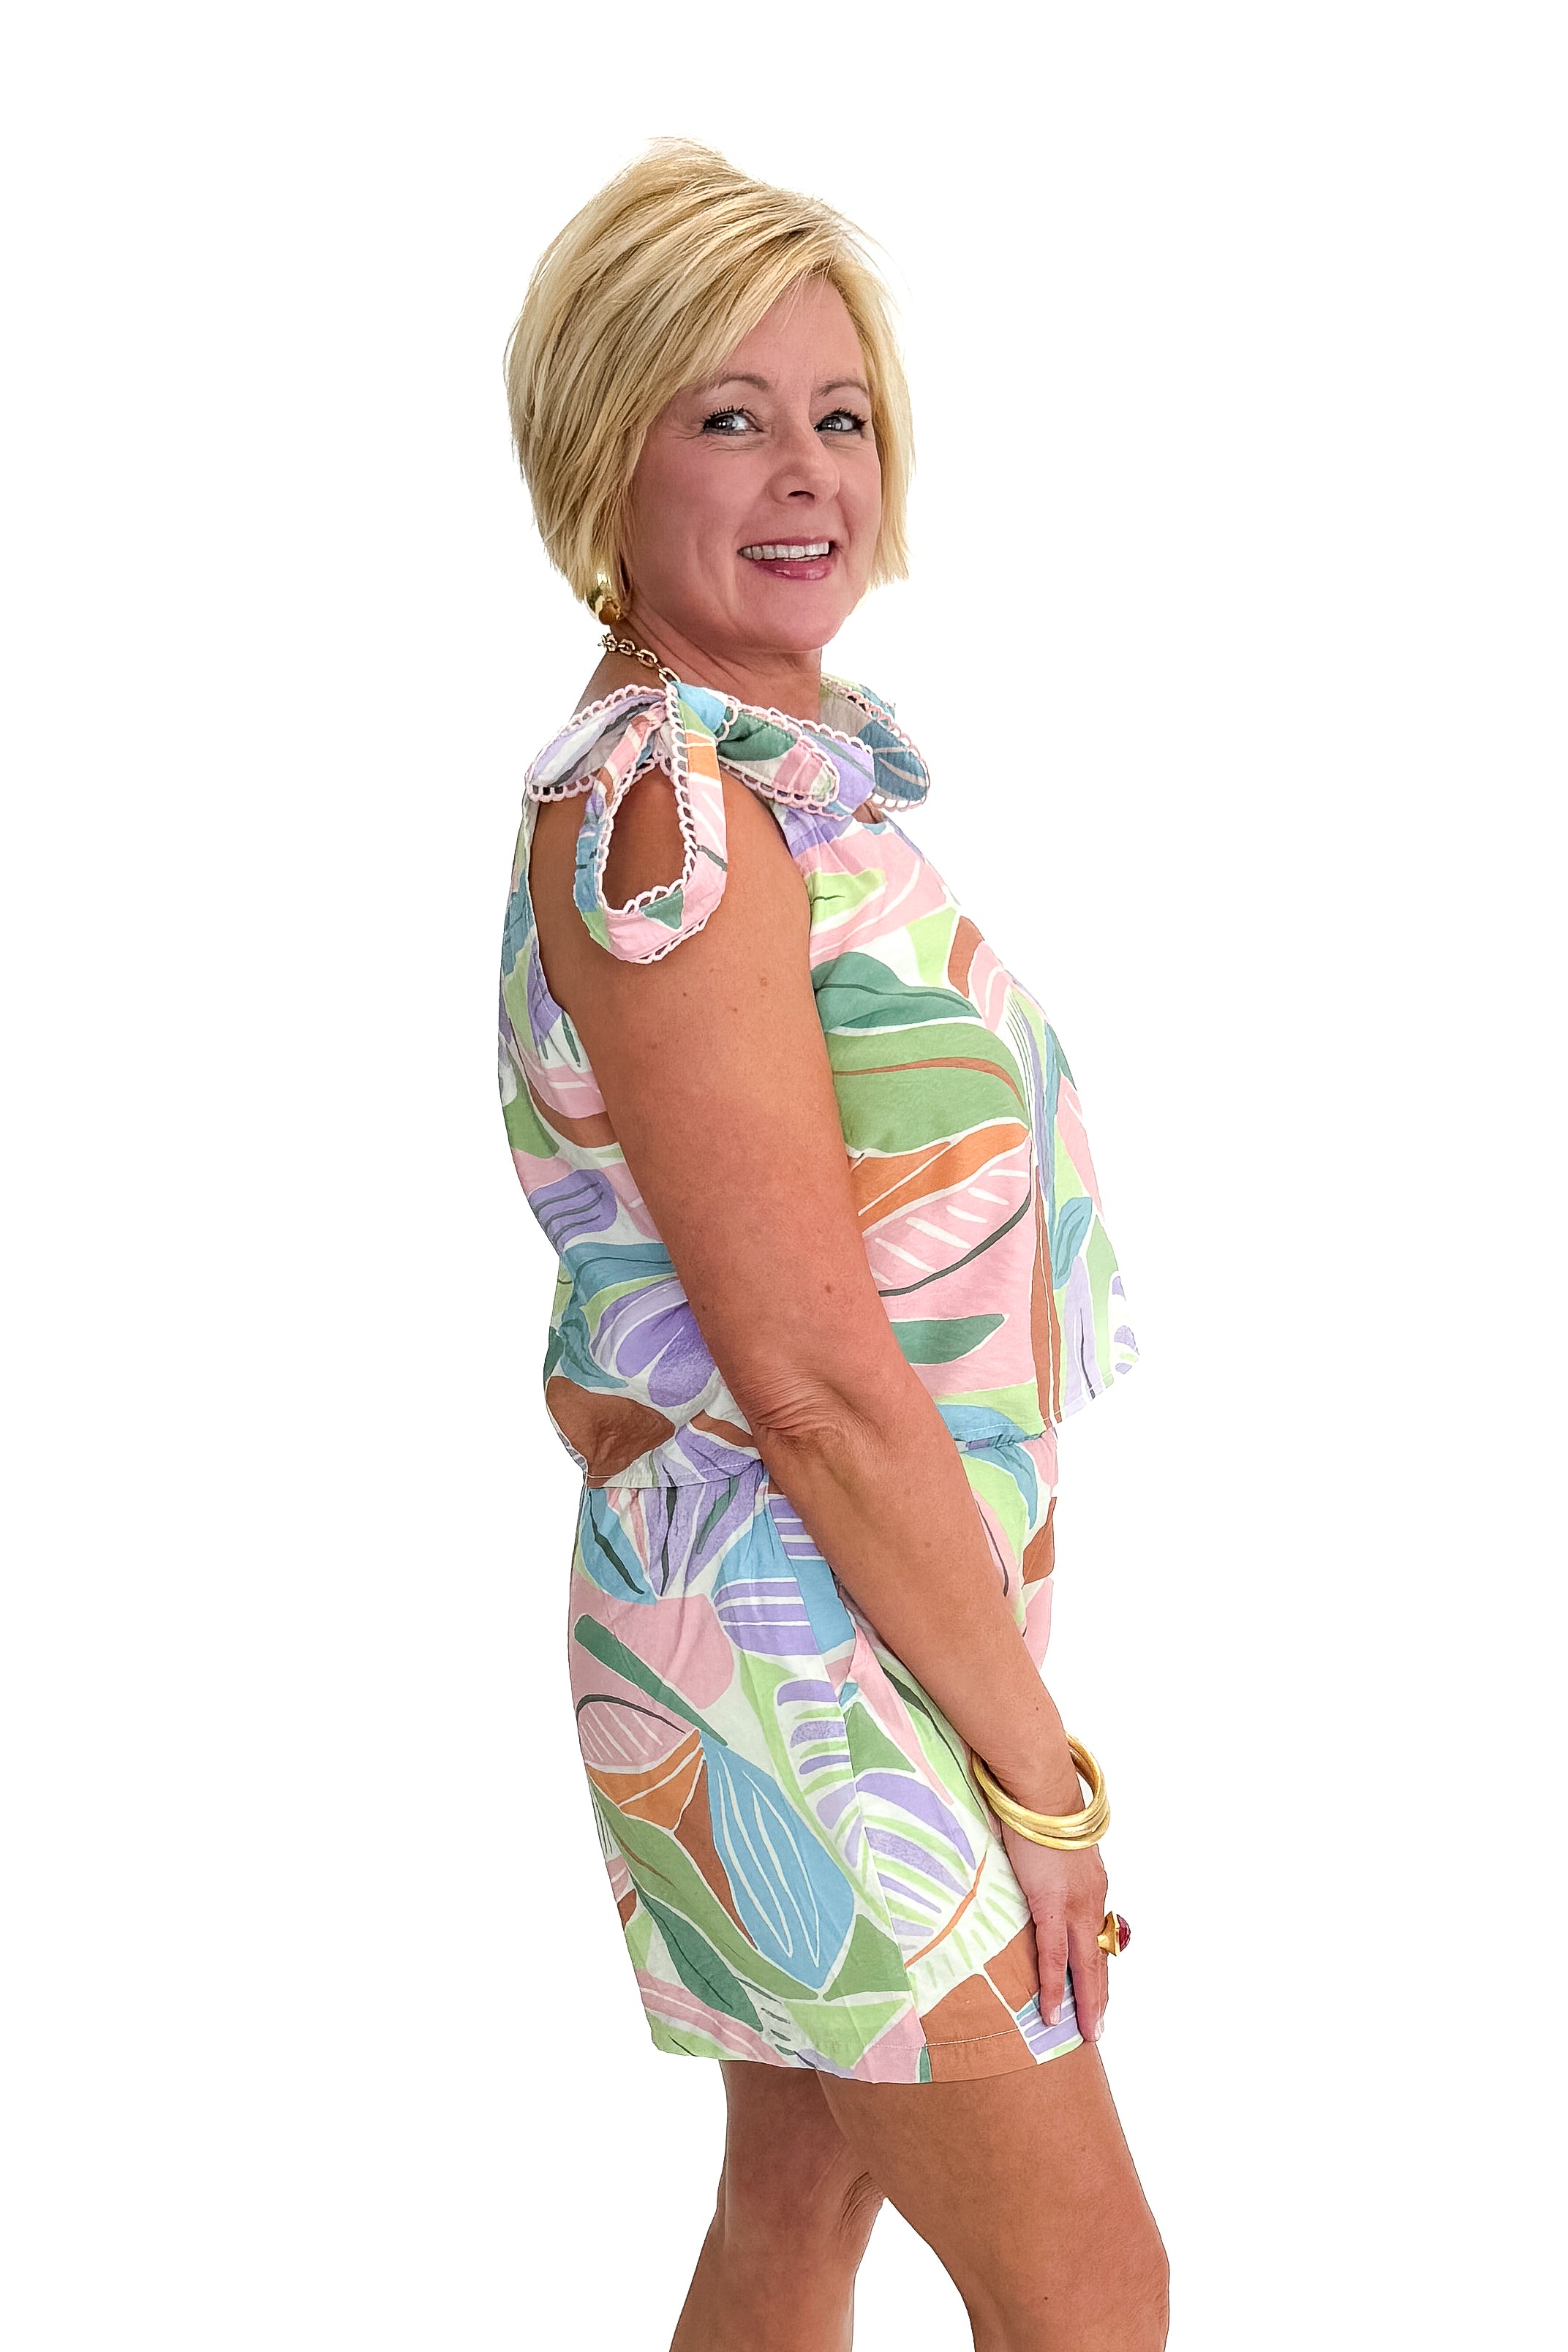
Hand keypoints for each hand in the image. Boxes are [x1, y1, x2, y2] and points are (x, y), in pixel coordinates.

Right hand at [999, 1823, 1110, 2044]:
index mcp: (1092, 1886)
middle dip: (1100, 1996)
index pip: (1097, 1936)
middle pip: (1099, 1958)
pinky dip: (1055, 1987)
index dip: (1098, 1967)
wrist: (1041, 1790)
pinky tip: (1053, 2012)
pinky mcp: (1051, 1905)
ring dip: (1087, 2002)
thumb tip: (1033, 1869)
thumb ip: (1050, 1865)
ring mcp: (1074, 1905)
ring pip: (1085, 1966)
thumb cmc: (1040, 1808)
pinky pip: (1054, 1957)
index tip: (1099, 1991)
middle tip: (1099, 2028)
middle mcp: (1091, 1900)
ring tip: (1087, 2032)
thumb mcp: (1053, 1845)